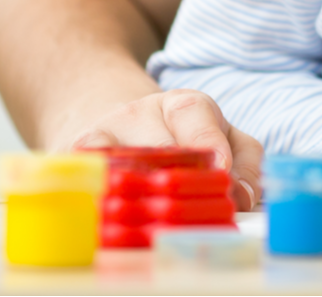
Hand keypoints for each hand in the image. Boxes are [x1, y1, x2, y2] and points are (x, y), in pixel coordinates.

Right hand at [72, 89, 263, 209]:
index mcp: (183, 105)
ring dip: (135, 189)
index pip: (193, 113)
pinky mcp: (76, 152)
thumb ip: (245, 163)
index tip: (221, 171)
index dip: (207, 141)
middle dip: (176, 178)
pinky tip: (107, 208)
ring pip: (118, 158)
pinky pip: (85, 169)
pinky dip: (95, 187)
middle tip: (190, 209)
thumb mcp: (225, 141)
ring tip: (152, 217)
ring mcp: (104, 131)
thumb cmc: (186, 142)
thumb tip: (244, 196)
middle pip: (156, 143)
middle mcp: (140, 111)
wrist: (126, 132)